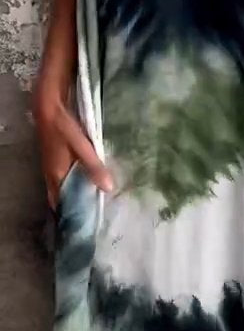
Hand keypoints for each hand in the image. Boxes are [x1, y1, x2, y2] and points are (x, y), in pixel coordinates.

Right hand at [34, 91, 112, 209]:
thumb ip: (94, 167)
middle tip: (97, 215)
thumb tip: (109, 188)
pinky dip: (76, 182)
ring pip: (64, 187)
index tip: (89, 223)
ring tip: (97, 202)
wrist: (48, 107)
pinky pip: (65, 177)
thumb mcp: (82, 147)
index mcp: (56, 176)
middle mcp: (52, 175)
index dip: (73, 214)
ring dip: (77, 194)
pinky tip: (90, 181)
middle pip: (62, 197)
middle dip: (77, 206)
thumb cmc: (63, 128)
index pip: (61, 204)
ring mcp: (52, 167)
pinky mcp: (57, 159)